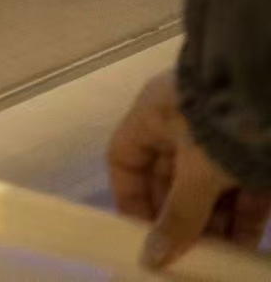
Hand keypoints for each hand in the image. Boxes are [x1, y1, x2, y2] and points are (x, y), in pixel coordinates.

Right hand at [108, 71, 270, 267]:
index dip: (129, 198)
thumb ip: (179, 216)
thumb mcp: (198, 173)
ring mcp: (218, 137)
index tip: (141, 236)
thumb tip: (153, 260)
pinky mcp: (252, 150)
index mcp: (152, 116)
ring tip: (218, 258)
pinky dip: (241, 217)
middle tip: (184, 255)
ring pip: (206, 188)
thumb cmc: (222, 126)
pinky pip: (239, 188)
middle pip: (168, 180)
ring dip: (211, 225)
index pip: (124, 159)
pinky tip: (244, 245)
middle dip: (178, 220)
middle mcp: (180, 125)